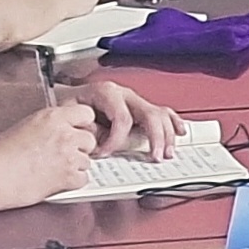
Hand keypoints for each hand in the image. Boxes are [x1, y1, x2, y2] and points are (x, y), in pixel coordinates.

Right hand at [0, 100, 106, 216]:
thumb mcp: (26, 126)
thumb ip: (50, 125)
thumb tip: (63, 130)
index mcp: (52, 117)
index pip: (86, 114)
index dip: (82, 125)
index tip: (76, 132)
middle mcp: (64, 134)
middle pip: (90, 139)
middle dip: (80, 148)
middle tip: (63, 155)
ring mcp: (68, 155)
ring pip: (87, 160)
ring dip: (75, 166)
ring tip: (53, 169)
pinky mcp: (68, 176)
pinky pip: (83, 179)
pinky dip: (73, 182)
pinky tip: (56, 180)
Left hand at [47, 73, 165, 156]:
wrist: (69, 95)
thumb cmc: (71, 103)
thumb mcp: (70, 111)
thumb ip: (84, 126)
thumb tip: (96, 139)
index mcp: (108, 92)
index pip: (122, 119)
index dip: (115, 140)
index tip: (105, 153)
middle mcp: (124, 94)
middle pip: (149, 114)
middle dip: (155, 137)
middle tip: (155, 156)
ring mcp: (134, 100)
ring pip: (160, 114)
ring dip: (166, 135)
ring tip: (166, 152)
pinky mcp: (140, 107)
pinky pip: (163, 113)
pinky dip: (173, 123)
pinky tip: (179, 132)